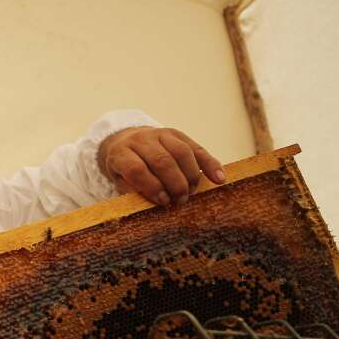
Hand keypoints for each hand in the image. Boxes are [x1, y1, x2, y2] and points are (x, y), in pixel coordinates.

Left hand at [98, 126, 225, 206]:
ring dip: (191, 176)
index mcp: (121, 152)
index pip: (136, 169)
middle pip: (162, 161)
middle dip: (174, 184)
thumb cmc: (124, 168)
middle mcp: (140, 140)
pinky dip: (210, 164)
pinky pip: (197, 148)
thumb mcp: (120, 180)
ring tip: (191, 193)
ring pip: (182, 153)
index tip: (163, 201)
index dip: (151, 187)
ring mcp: (160, 134)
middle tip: (180, 200)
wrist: (125, 141)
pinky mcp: (177, 134)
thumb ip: (134, 191)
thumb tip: (154, 204)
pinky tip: (219, 179)